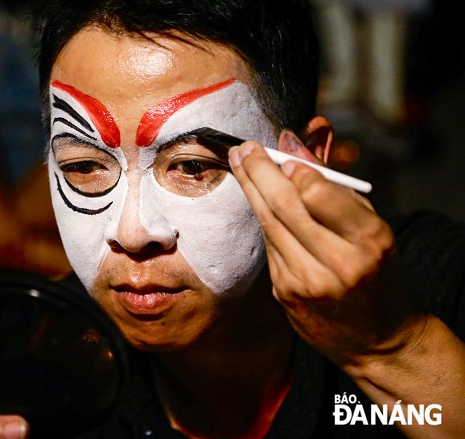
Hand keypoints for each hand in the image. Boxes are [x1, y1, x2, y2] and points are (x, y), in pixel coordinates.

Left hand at [228, 132, 422, 365]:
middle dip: (259, 172)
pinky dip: (263, 219)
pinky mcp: (285, 294)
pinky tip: (257, 199)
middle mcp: (338, 263)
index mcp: (369, 241)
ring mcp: (308, 282)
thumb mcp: (369, 225)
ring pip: (269, 225)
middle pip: (285, 207)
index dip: (296, 171)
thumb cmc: (375, 270)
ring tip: (240, 163)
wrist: (376, 337)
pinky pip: (269, 245)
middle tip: (243, 148)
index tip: (281, 152)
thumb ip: (333, 184)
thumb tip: (296, 143)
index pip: (321, 196)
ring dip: (251, 190)